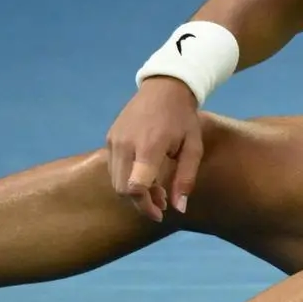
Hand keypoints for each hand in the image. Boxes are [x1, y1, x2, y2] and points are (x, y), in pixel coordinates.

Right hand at [105, 78, 203, 222]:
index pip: (135, 186)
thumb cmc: (183, 118)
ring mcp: (114, 140)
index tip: (160, 213)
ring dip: (134, 193)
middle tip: (162, 204)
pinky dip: (127, 179)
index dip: (145, 206)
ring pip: (115, 181)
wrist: (164, 87)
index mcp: (148, 146)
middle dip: (141, 203)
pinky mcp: (109, 138)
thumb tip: (179, 209)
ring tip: (157, 190)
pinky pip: (113, 168)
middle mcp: (125, 144)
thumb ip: (185, 179)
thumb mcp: (193, 148)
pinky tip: (145, 177)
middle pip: (122, 189)